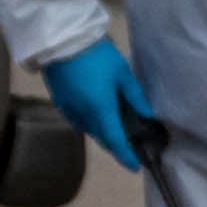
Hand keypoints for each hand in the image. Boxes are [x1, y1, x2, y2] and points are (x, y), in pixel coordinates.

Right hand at [41, 39, 153, 169]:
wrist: (62, 39)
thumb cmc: (97, 54)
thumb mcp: (123, 74)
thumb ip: (136, 97)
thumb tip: (147, 116)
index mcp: (100, 109)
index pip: (115, 140)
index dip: (126, 155)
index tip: (135, 167)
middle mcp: (82, 114)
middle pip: (101, 137)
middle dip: (116, 144)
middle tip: (129, 146)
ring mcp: (67, 108)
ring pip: (88, 130)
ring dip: (102, 133)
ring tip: (116, 129)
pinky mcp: (59, 101)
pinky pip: (77, 120)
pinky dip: (90, 123)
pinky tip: (98, 115)